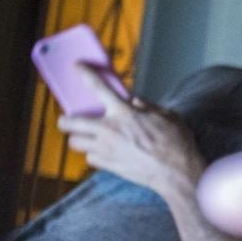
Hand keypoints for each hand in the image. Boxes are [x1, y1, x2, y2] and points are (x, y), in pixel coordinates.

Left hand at [57, 64, 204, 196]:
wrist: (176, 173)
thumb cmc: (175, 143)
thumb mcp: (167, 115)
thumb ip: (147, 106)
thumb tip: (135, 103)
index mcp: (124, 112)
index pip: (98, 87)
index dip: (85, 74)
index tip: (77, 67)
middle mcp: (110, 129)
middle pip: (71, 122)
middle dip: (65, 120)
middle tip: (67, 119)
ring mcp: (106, 149)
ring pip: (75, 142)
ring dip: (78, 138)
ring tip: (86, 136)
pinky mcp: (109, 165)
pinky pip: (90, 158)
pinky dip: (94, 154)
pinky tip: (103, 152)